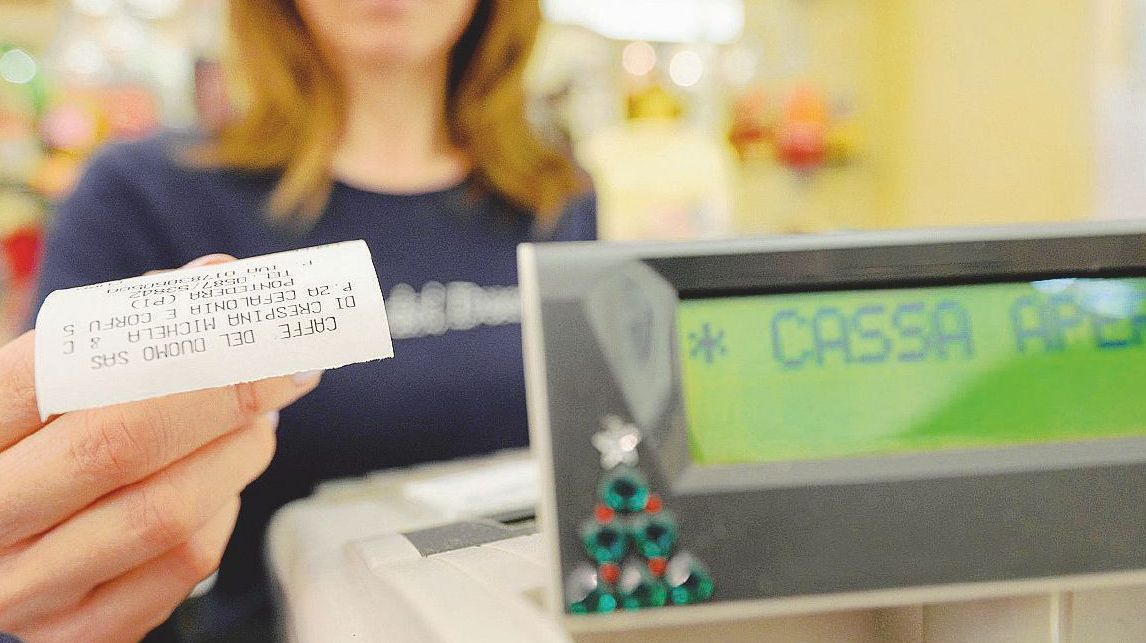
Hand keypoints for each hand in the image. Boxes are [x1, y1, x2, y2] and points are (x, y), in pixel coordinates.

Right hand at [0, 257, 321, 641]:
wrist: (2, 540)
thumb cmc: (42, 443)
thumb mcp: (56, 382)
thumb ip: (126, 328)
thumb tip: (220, 278)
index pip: (59, 372)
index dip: (167, 340)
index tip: (250, 328)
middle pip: (120, 445)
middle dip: (224, 398)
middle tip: (284, 371)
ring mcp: (27, 587)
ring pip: (167, 513)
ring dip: (239, 455)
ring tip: (260, 423)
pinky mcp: (80, 632)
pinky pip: (183, 566)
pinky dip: (224, 513)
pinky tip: (222, 485)